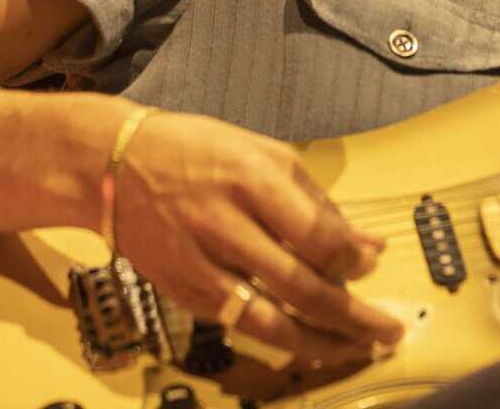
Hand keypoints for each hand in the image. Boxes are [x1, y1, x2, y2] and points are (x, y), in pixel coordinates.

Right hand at [107, 109, 406, 367]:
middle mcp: (224, 223)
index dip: (352, 260)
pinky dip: (278, 337)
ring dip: (320, 341)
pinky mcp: (181, 290)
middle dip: (352, 316)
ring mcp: (198, 263)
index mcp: (251, 179)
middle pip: (299, 285)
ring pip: (268, 320)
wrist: (111, 165)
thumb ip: (318, 202)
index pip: (316, 235)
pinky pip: (238, 324)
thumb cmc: (198, 151)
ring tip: (357, 349)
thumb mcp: (265, 154)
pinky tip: (308, 341)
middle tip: (387, 330)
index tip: (372, 266)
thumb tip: (369, 246)